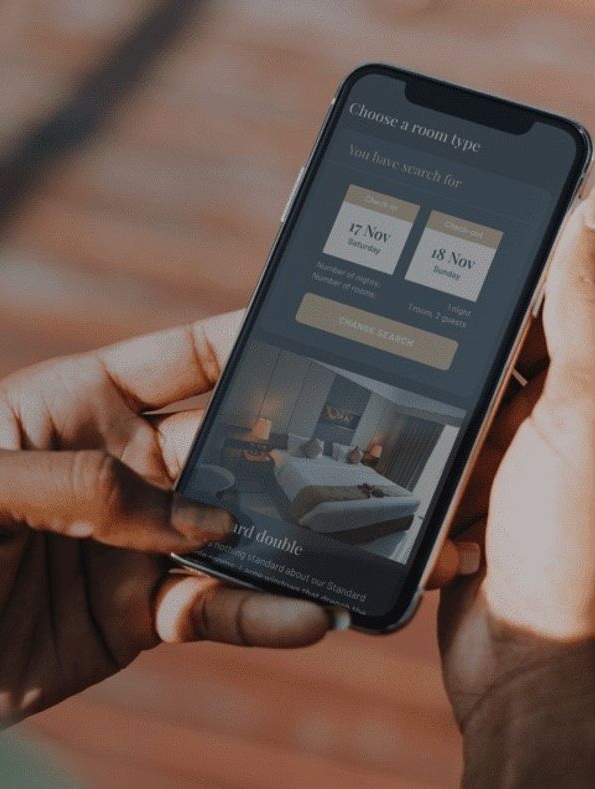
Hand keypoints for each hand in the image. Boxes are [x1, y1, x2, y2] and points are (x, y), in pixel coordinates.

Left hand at [0, 314, 336, 718]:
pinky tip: (309, 614)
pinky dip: (262, 610)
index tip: (319, 331)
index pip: (175, 360)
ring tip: (364, 541)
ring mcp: (133, 540)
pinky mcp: (140, 610)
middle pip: (223, 444)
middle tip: (367, 450)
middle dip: (292, 443)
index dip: (243, 341)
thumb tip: (193, 515)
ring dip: (295, 533)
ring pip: (235, 527)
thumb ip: (80, 486)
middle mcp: (116, 467)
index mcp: (72, 407)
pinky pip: (216, 604)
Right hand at [438, 194, 594, 780]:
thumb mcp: (583, 420)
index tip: (488, 191)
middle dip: (464, 304)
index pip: (562, 295)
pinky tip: (374, 399)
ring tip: (383, 318)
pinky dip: (410, 423)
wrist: (532, 672)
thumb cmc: (580, 553)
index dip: (533, 241)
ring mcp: (515, 454)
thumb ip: (581, 318)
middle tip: (407, 248)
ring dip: (429, 366)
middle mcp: (563, 416)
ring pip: (461, 385)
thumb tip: (585, 210)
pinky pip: (434, 439)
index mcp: (590, 391)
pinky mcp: (469, 490)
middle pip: (508, 335)